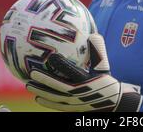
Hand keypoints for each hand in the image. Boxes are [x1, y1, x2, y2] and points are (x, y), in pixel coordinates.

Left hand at [26, 33, 142, 111]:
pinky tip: (38, 98)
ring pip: (55, 97)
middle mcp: (80, 93)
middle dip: (44, 81)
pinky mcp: (73, 108)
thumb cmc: (107, 81)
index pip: (72, 72)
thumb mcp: (104, 66)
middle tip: (31, 74)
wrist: (113, 103)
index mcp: (87, 80)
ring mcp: (75, 102)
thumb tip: (94, 33)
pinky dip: (48, 102)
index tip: (51, 57)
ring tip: (29, 85)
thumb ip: (98, 51)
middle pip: (58, 87)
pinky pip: (57, 105)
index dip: (62, 65)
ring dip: (41, 91)